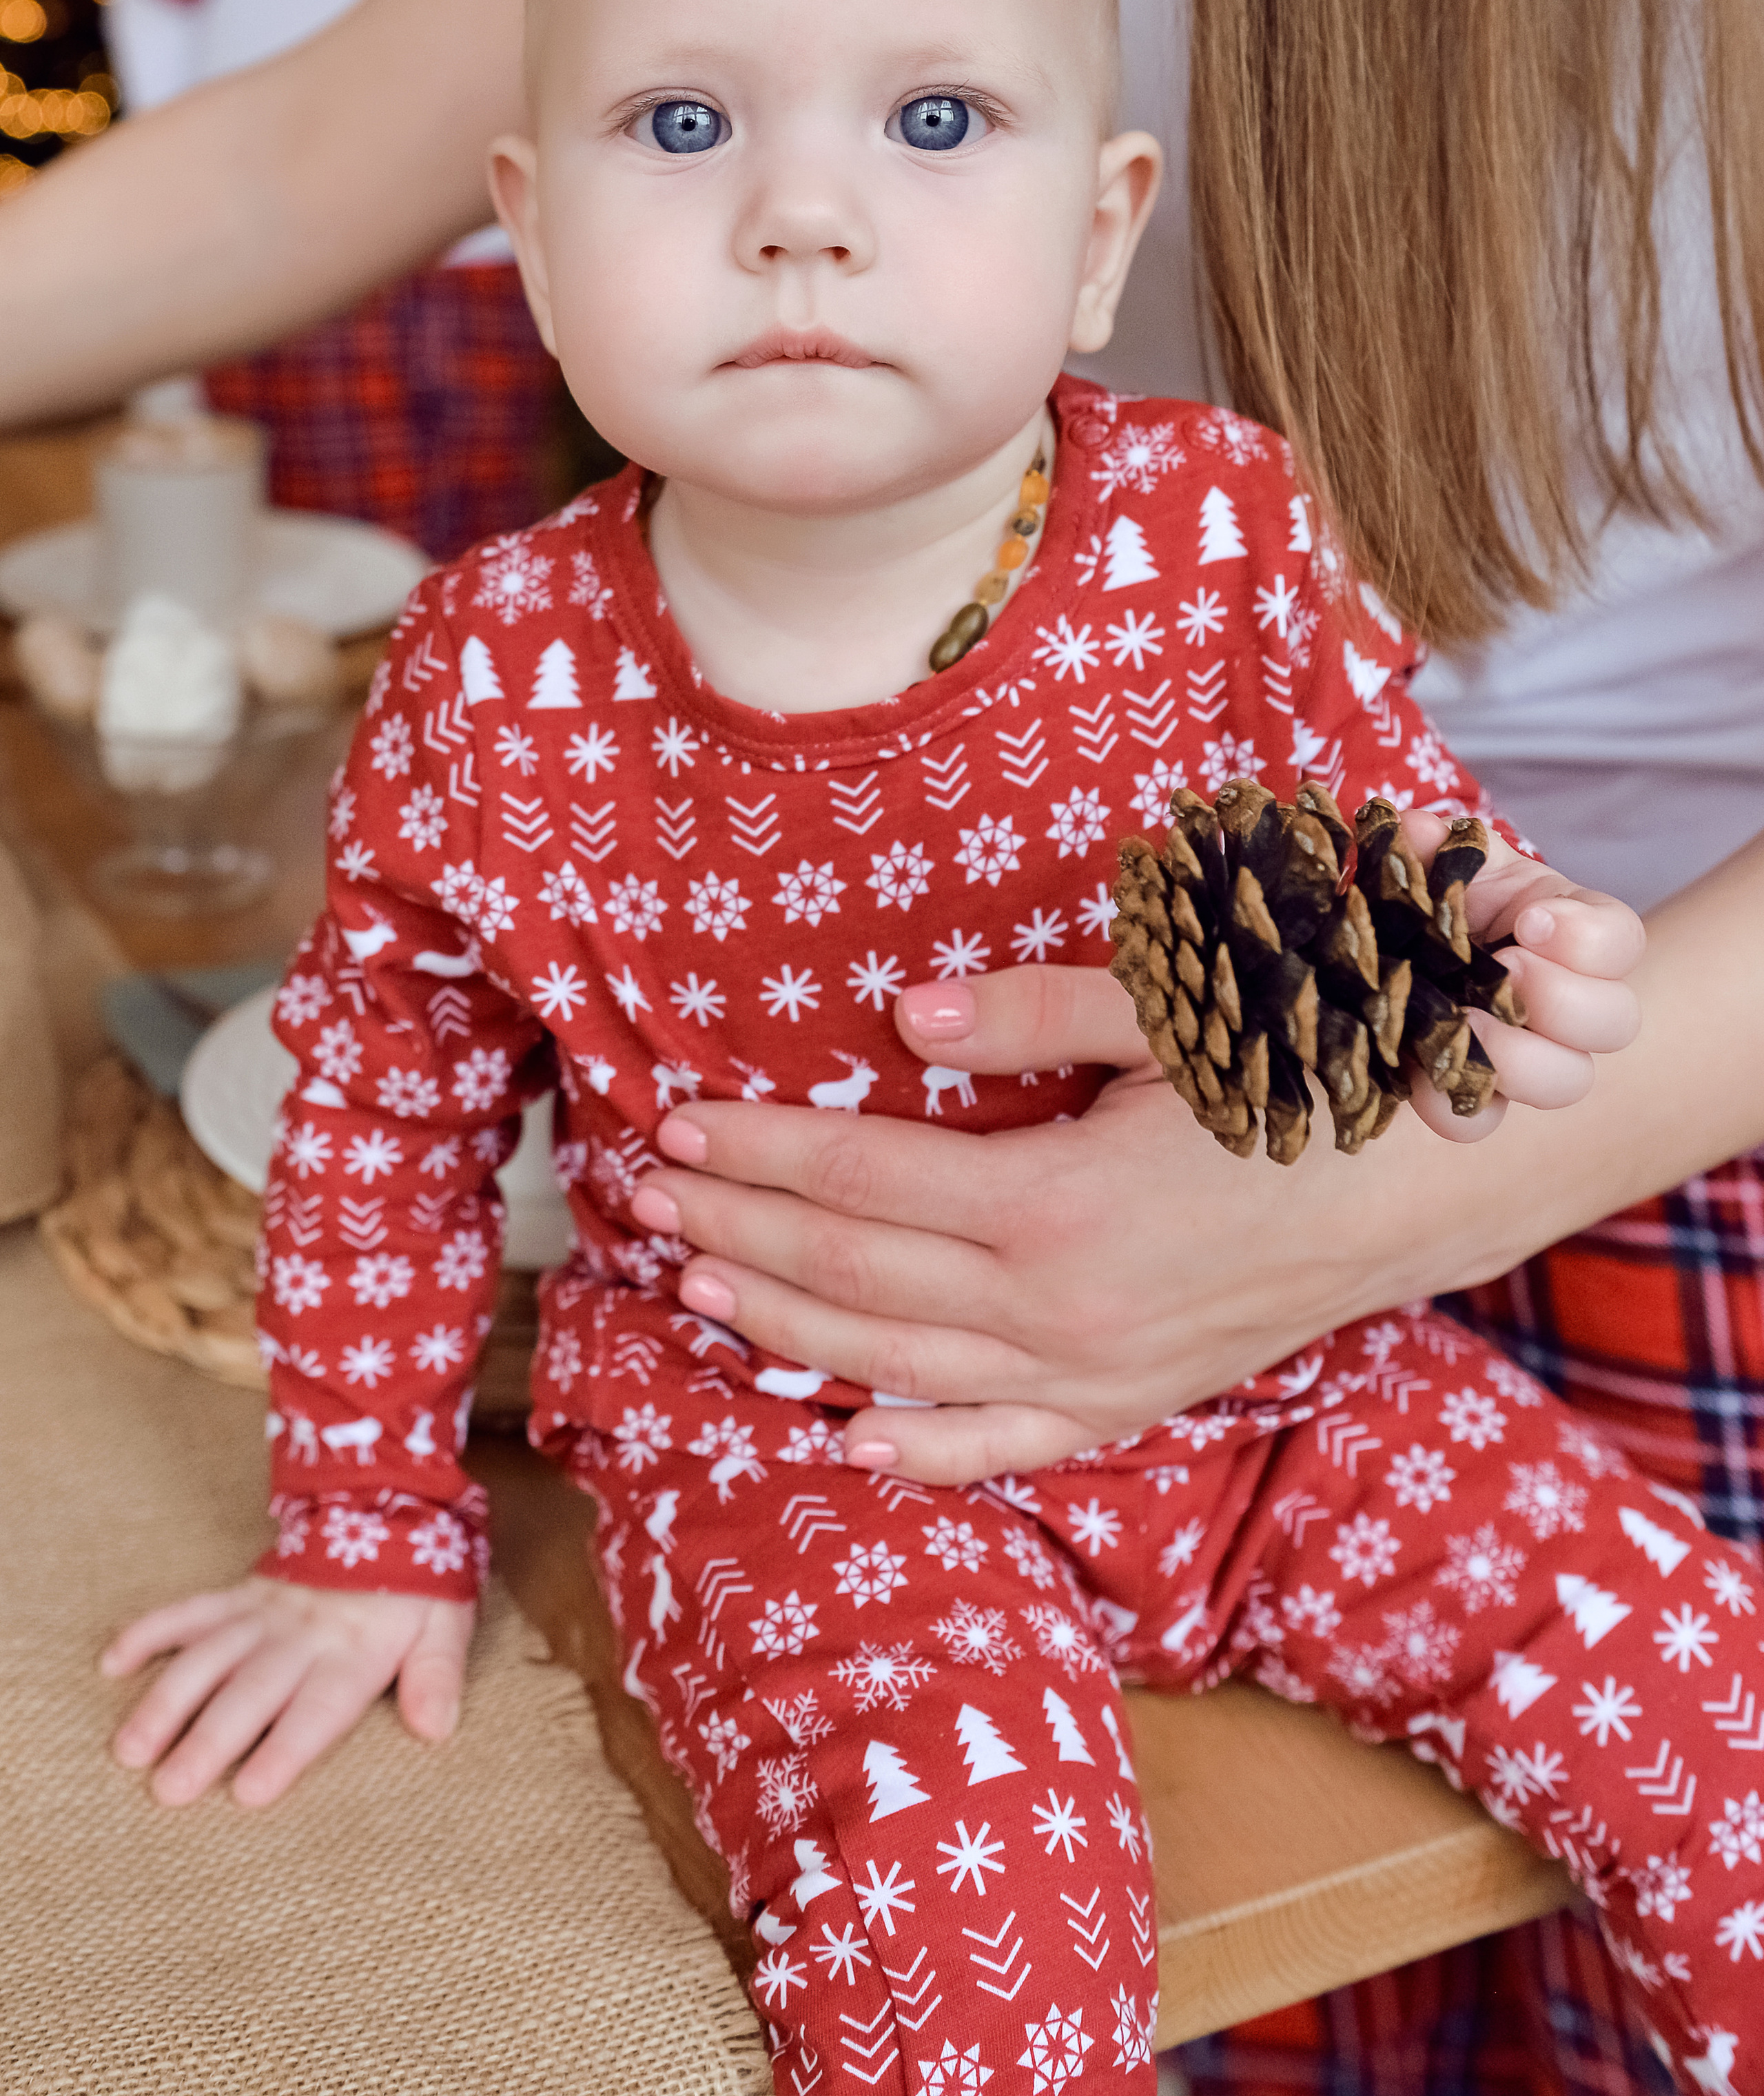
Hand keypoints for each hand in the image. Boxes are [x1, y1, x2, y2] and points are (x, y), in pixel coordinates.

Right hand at [100, 1572, 473, 1805]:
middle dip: (207, 1740)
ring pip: (206, 1657)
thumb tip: (436, 1728)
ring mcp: (262, 1613)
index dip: (283, 1750)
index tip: (249, 1791)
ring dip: (166, 1701)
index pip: (315, 1709)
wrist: (387, 1506)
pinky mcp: (238, 1594)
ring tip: (130, 1749)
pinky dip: (149, 1632)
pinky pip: (189, 1610)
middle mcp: (299, 1636)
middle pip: (249, 1693)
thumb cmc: (415, 1585)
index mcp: (352, 1652)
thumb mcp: (446, 1624)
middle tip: (168, 1788)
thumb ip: (437, 1674)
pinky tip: (113, 1661)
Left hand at [630, 829, 1644, 1484]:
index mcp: (1059, 1206)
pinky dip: (922, 1451)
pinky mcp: (1137, 1402)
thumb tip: (897, 1022)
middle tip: (647, 1196)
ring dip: (787, 1327)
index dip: (759, 1153)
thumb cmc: (1301, 1075)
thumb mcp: (1171, 1018)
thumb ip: (1026, 1021)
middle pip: (854, 1280)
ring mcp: (1098, 1375)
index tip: (677, 1121)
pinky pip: (1006, 1448)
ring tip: (695, 1285)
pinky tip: (847, 1440)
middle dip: (739, 1234)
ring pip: (901, 1365)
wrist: (1433, 1179)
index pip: (860, 1184)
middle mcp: (1062, 1312)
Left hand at [1395, 809, 1643, 1141]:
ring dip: (1518, 1058)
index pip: (1621, 940)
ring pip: (1568, 1081)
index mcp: (1570, 930)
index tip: (1531, 922)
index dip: (1588, 938)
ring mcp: (1529, 1054)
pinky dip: (1453, 1103)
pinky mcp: (1475, 1093)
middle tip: (1503, 971)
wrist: (1388, 952)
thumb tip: (1413, 832)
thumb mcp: (1437, 859)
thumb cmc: (1437, 897)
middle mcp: (1567, 999)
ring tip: (1461, 1023)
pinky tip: (1416, 1071)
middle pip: (1616, 1022)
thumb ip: (1428, 844)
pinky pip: (1482, 1120)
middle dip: (1562, 998)